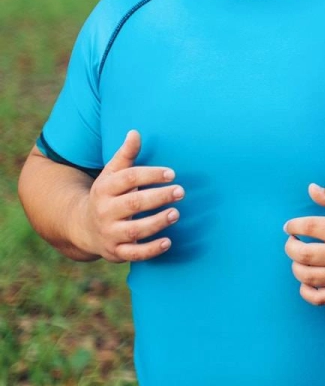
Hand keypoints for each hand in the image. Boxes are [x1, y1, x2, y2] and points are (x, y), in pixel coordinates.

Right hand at [79, 130, 182, 262]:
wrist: (82, 226)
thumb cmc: (107, 195)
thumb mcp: (111, 174)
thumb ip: (125, 155)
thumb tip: (135, 132)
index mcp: (105, 189)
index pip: (128, 179)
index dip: (150, 175)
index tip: (172, 173)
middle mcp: (105, 211)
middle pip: (132, 204)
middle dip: (158, 197)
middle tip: (181, 191)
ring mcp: (110, 232)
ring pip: (134, 229)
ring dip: (156, 222)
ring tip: (176, 213)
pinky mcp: (116, 251)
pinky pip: (133, 253)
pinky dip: (150, 250)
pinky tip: (168, 242)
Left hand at [283, 184, 324, 305]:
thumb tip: (310, 188)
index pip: (309, 227)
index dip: (293, 226)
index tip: (290, 227)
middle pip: (303, 254)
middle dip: (290, 246)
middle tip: (293, 242)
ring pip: (307, 276)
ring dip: (295, 267)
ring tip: (300, 259)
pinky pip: (318, 298)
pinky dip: (305, 292)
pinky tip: (307, 281)